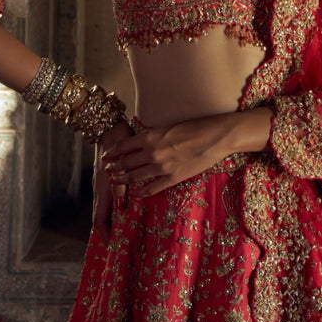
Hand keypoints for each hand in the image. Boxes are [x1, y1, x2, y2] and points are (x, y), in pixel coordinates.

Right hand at [91, 119, 133, 240]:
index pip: (99, 220)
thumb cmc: (118, 145)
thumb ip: (120, 188)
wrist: (110, 126)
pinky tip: (123, 207)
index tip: (112, 246)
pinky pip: (107, 197)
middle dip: (108, 230)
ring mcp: (101, 183)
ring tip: (121, 229)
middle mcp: (100, 189)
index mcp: (102, 189)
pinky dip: (113, 207)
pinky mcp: (105, 176)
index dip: (105, 234)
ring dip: (111, 220)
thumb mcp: (122, 166)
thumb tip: (120, 208)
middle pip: (101, 216)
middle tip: (118, 241)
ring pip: (104, 207)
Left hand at [101, 108, 271, 198]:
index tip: (106, 156)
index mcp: (151, 136)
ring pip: (136, 176)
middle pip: (127, 162)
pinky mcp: (173, 178)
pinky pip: (153, 188)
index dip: (113, 152)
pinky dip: (142, 192)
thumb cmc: (195, 127)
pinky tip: (136, 194)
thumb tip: (143, 142)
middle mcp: (152, 152)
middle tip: (107, 171)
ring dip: (123, 180)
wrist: (216, 136)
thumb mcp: (169, 127)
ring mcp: (162, 167)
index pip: (124, 146)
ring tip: (115, 181)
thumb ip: (154, 136)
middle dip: (115, 167)